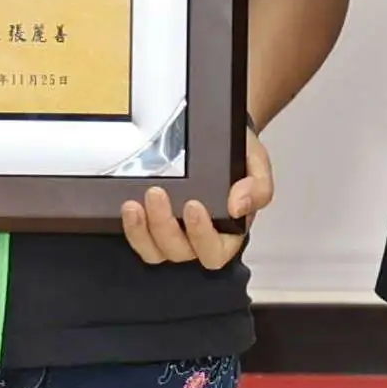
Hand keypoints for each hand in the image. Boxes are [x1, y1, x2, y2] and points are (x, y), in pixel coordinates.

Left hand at [116, 116, 274, 270]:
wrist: (218, 135)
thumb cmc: (239, 157)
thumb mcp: (258, 167)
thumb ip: (258, 188)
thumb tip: (238, 207)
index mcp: (228, 233)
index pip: (214, 252)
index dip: (202, 236)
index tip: (193, 205)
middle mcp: (198, 239)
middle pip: (179, 251)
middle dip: (164, 226)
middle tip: (156, 193)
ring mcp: (173, 234)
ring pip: (154, 251)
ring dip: (141, 231)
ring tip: (133, 205)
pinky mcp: (151, 224)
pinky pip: (138, 237)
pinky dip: (131, 226)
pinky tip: (128, 205)